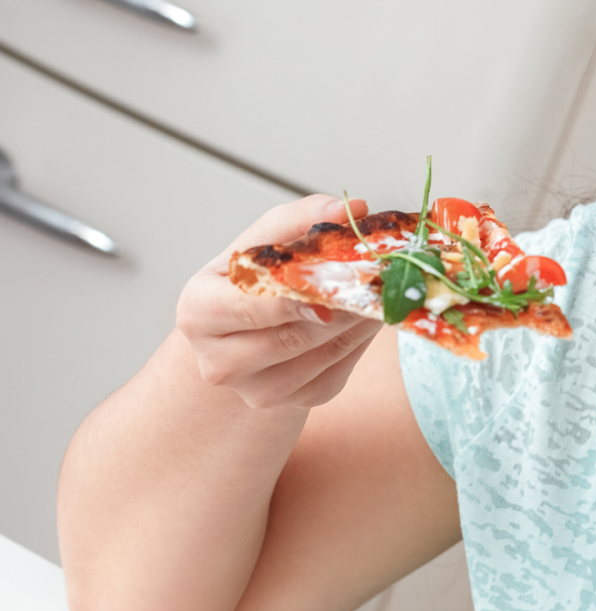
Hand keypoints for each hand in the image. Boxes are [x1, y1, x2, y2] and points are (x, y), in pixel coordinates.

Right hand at [175, 195, 383, 409]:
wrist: (245, 331)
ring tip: (380, 289)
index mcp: (199, 312)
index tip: (336, 278)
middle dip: (341, 304)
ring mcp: (258, 390)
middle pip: (291, 336)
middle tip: (379, 276)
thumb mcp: (265, 239)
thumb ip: (302, 218)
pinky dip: (360, 339)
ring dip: (359, 321)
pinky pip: (339, 370)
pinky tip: (370, 314)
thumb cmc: (251, 277)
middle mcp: (219, 361)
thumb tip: (350, 209)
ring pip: (322, 355)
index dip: (295, 294)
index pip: (248, 306)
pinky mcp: (296, 401)